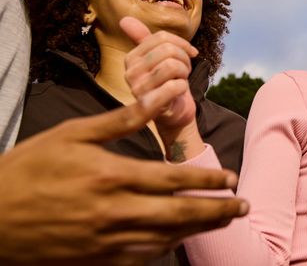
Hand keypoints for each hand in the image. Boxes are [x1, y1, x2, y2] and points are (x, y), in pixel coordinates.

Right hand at [0, 84, 247, 264]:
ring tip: (223, 220)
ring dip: (198, 229)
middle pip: (179, 214)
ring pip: (165, 237)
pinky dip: (166, 246)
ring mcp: (104, 241)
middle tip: (244, 206)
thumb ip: (124, 118)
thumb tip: (164, 91)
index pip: (174, 180)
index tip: (231, 179)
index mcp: (112, 177)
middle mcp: (114, 212)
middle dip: (217, 210)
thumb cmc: (28, 169)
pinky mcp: (94, 259)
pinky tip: (180, 239)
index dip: (208, 181)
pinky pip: (141, 256)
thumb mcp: (74, 134)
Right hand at [121, 16, 197, 144]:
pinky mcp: (149, 105)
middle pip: (168, 50)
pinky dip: (184, 87)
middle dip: (185, 59)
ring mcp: (138, 90)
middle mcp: (130, 73)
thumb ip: (143, 39)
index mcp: (131, 59)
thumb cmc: (167, 84)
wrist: (174, 114)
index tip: (188, 54)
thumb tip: (124, 19)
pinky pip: (175, 85)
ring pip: (172, 66)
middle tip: (184, 71)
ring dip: (184, 73)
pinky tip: (178, 93)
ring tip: (181, 80)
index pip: (160, 37)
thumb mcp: (158, 59)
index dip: (182, 44)